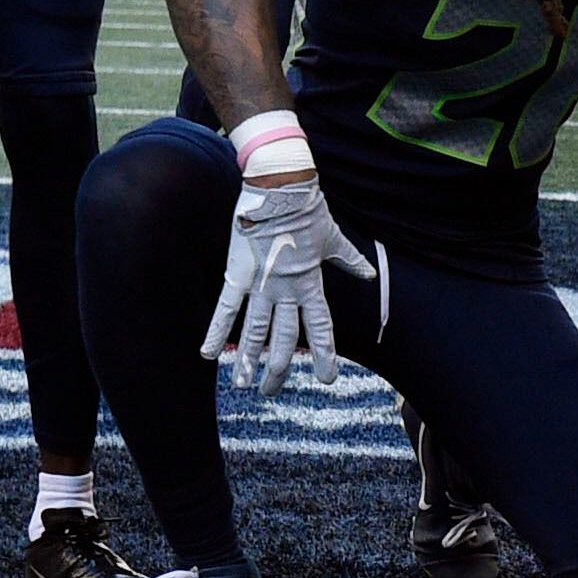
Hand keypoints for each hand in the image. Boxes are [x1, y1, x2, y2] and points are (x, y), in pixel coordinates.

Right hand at [203, 166, 371, 393]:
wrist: (280, 185)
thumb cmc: (308, 209)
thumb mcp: (333, 238)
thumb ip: (349, 261)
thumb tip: (369, 274)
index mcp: (310, 282)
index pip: (320, 327)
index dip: (324, 354)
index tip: (327, 378)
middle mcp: (286, 289)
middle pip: (283, 339)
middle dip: (277, 369)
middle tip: (271, 392)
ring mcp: (260, 283)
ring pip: (254, 331)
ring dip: (247, 360)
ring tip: (243, 384)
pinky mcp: (237, 272)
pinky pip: (225, 308)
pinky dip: (215, 331)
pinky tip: (208, 355)